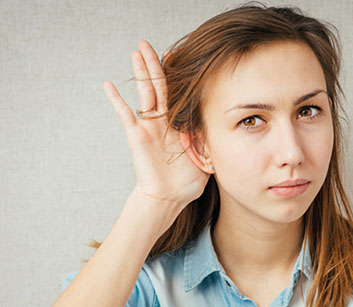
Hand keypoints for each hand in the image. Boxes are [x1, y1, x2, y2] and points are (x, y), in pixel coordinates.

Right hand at [103, 40, 209, 207]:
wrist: (169, 198)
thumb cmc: (188, 182)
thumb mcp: (207, 156)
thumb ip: (212, 140)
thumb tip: (226, 126)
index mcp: (179, 124)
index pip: (178, 93)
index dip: (177, 75)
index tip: (179, 56)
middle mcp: (163, 121)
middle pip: (160, 86)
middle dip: (155, 64)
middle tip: (149, 44)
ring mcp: (149, 126)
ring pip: (145, 93)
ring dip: (141, 72)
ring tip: (136, 51)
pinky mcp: (137, 135)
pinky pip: (124, 114)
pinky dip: (116, 100)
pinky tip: (108, 85)